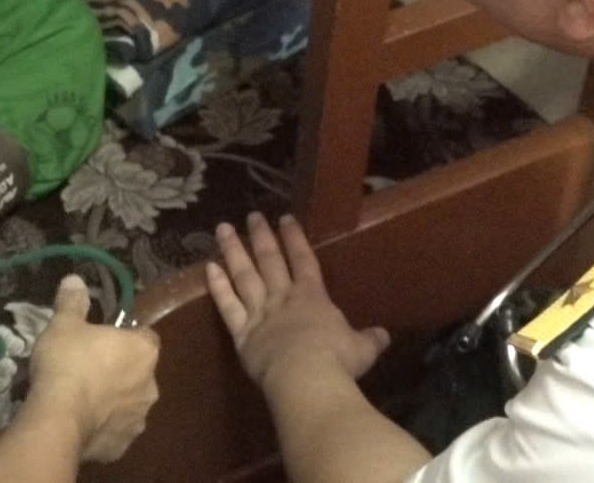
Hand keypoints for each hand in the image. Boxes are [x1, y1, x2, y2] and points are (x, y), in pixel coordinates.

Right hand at [24, 274, 160, 462]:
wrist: (59, 418)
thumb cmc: (68, 362)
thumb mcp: (64, 324)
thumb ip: (73, 302)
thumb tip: (75, 280)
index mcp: (144, 351)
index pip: (146, 337)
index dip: (126, 336)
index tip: (105, 338)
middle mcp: (151, 385)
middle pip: (139, 372)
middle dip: (120, 370)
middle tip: (90, 367)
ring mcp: (138, 419)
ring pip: (129, 403)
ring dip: (114, 400)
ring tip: (83, 398)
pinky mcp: (123, 446)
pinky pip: (115, 430)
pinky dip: (103, 426)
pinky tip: (82, 422)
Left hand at [206, 212, 389, 390]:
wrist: (305, 378)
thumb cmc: (337, 361)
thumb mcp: (362, 349)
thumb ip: (370, 339)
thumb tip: (384, 335)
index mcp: (312, 297)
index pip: (303, 259)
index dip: (294, 237)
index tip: (285, 218)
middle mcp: (283, 298)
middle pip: (270, 260)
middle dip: (261, 236)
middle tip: (252, 215)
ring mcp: (259, 312)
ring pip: (243, 275)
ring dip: (233, 250)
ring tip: (222, 229)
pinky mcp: (241, 332)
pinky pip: (226, 305)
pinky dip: (217, 286)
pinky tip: (209, 267)